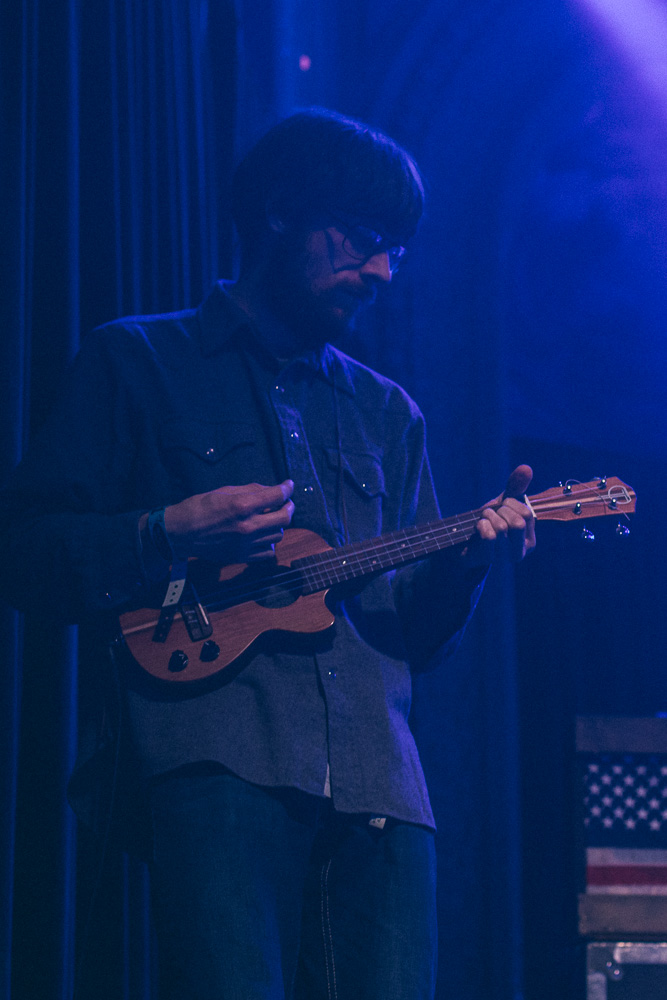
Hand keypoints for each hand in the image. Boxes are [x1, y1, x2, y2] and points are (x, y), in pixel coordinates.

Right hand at [163, 479, 294, 563]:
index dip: (287, 488)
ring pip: (278, 535)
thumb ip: (251, 490)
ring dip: (279, 525)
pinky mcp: (242, 556)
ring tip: (271, 519)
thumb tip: (272, 489)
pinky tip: (263, 536)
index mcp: (242, 506)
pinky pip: (268, 552)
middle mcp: (247, 526)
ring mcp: (246, 544)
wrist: (181, 533)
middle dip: (289, 507)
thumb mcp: (224, 491)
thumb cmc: (200, 507)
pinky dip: (270, 543)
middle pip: (284, 518)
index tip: (289, 485)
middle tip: (286, 503)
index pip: (276, 496)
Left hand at [464, 464, 535, 568]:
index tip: (502, 506)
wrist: (463, 542)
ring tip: (483, 519)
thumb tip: (526, 467)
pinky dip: (481, 526)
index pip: (527, 514)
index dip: (511, 504)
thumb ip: (516, 486)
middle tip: (490, 513)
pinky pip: (489, 537)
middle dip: (500, 511)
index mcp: (529, 539)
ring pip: (502, 528)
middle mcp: (520, 551)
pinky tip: (478, 527)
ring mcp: (504, 558)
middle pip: (517, 523)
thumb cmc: (488, 522)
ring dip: (488, 517)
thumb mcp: (503, 503)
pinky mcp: (488, 559)